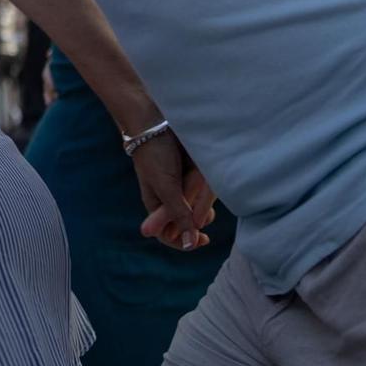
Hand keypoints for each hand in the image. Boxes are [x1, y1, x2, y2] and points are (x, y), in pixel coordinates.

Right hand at [133, 132, 215, 250]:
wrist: (154, 119)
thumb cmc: (155, 154)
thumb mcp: (167, 187)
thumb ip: (178, 214)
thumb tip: (188, 245)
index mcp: (156, 204)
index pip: (169, 234)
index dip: (186, 241)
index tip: (205, 240)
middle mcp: (169, 197)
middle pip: (187, 221)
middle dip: (199, 219)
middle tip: (208, 211)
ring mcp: (180, 183)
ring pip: (197, 205)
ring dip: (205, 202)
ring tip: (207, 190)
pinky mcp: (190, 170)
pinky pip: (203, 187)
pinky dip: (208, 187)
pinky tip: (210, 179)